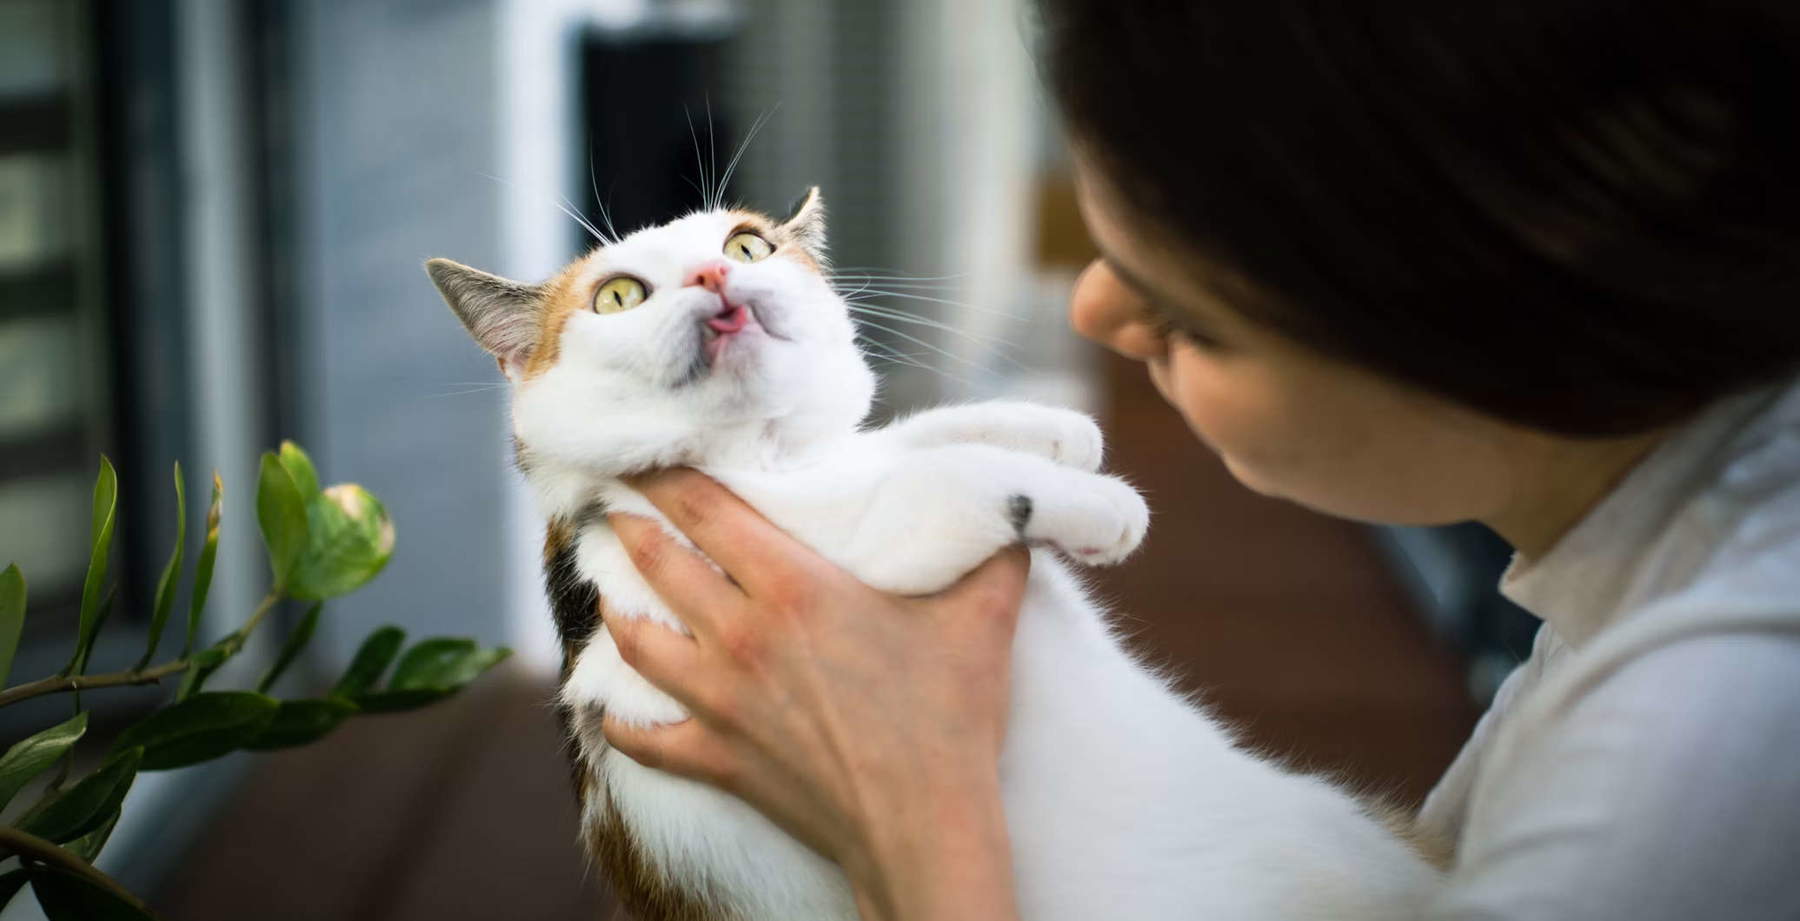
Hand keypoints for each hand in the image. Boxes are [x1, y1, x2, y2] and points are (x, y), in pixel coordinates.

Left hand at [602, 468, 1027, 920]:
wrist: (922, 825)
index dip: (666, 476)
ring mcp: (720, 701)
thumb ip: (995, 553)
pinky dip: (621, 720)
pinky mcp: (716, 759)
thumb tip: (1014, 507)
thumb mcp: (983, 618)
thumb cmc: (950, 719)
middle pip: (659, 565)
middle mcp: (741, 636)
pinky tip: (612, 709)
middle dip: (630, 530)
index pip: (707, 511)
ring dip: (619, 612)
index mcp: (794, 587)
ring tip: (612, 594)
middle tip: (614, 510)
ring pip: (638, 643)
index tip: (645, 457)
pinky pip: (644, 737)